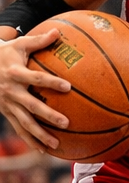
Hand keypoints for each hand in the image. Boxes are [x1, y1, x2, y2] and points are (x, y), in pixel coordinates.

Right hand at [0, 29, 69, 151]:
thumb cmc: (6, 53)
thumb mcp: (19, 44)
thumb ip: (39, 40)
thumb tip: (58, 31)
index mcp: (14, 74)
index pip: (34, 79)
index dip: (50, 83)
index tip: (68, 86)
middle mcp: (10, 92)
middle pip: (30, 106)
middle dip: (47, 116)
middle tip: (66, 123)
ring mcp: (6, 105)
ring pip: (23, 123)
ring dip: (39, 135)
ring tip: (57, 145)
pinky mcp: (5, 113)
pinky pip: (19, 128)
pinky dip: (30, 140)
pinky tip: (44, 151)